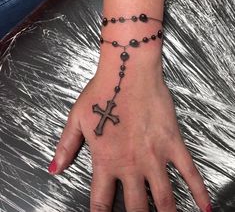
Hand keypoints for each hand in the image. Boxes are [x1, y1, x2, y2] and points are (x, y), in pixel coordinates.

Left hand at [48, 45, 210, 211]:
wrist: (128, 71)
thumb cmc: (102, 92)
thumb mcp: (77, 118)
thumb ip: (66, 146)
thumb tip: (54, 169)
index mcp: (106, 161)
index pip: (101, 203)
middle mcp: (131, 165)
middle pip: (135, 207)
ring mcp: (154, 156)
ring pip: (164, 198)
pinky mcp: (173, 144)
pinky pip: (190, 173)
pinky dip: (199, 193)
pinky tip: (203, 208)